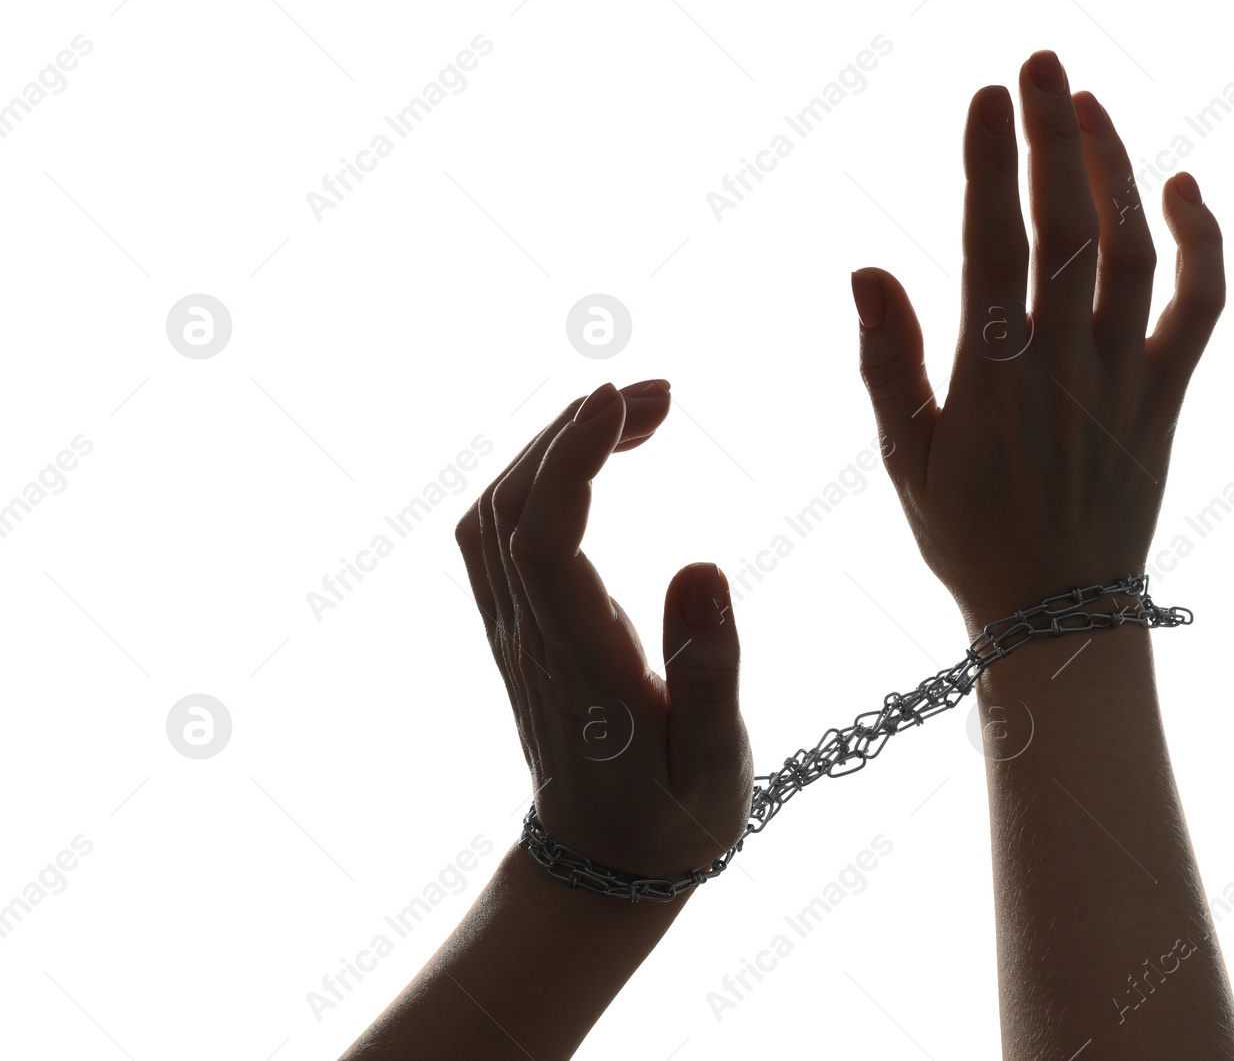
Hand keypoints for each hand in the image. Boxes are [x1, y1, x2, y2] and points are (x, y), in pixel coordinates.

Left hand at [455, 379, 753, 881]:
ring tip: (634, 412)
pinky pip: (497, 532)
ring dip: (551, 445)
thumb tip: (703, 564)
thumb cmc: (673, 816)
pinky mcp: (516, 627)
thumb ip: (709, 670)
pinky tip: (589, 456)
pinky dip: (536, 475)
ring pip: (493, 514)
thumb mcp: (716, 762)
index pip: (542, 543)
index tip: (623, 401)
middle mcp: (532, 640)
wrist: (603, 865)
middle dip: (572, 430)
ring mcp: (514, 632)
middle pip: (509, 509)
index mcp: (581, 668)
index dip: (569, 463)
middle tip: (659, 392)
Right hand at [852, 50, 1224, 632]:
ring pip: (1131, 249)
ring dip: (1115, 169)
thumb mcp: (903, 460)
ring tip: (1087, 104)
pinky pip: (1201, 305)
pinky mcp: (1169, 394)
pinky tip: (1183, 187)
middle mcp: (1065, 367)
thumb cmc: (968, 536)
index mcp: (992, 380)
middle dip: (1053, 134)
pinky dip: (1204, 243)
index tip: (986, 94)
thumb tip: (865, 269)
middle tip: (1038, 62)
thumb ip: (885, 363)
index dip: (990, 163)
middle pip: (1067, 225)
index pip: (993, 245)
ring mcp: (1125, 377)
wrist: (1058, 613)